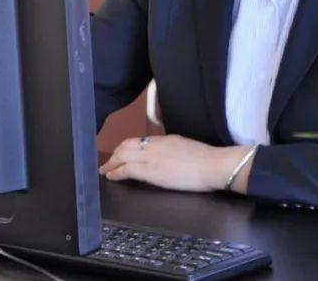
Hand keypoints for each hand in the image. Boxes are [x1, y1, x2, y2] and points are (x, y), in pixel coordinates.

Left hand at [99, 134, 250, 192]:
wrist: (211, 165)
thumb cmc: (205, 159)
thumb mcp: (185, 148)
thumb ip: (172, 150)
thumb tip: (166, 156)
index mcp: (164, 139)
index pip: (137, 141)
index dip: (125, 148)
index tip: (120, 154)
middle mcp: (154, 145)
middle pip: (126, 146)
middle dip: (115, 155)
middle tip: (108, 163)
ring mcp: (151, 157)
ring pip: (123, 156)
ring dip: (111, 163)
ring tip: (105, 170)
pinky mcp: (150, 171)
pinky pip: (127, 169)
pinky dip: (116, 172)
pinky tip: (111, 176)